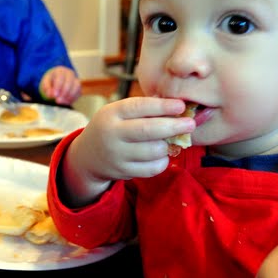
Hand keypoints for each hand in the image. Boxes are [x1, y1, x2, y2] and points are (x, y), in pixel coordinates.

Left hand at [40, 66, 81, 104]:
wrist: (57, 80)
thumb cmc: (51, 81)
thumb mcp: (46, 82)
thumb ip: (47, 88)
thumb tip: (50, 94)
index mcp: (60, 71)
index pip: (60, 77)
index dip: (58, 87)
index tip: (54, 95)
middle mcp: (69, 74)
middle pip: (70, 81)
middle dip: (64, 92)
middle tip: (58, 100)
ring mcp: (75, 80)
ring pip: (76, 86)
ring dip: (70, 96)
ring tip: (62, 102)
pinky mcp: (78, 87)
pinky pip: (78, 92)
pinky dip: (73, 98)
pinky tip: (66, 102)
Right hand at [61, 97, 194, 206]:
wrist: (88, 156)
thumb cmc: (112, 127)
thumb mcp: (118, 112)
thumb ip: (143, 109)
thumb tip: (177, 106)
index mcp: (111, 113)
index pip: (140, 107)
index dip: (163, 106)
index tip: (181, 105)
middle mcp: (112, 134)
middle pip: (148, 130)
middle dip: (173, 126)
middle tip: (190, 124)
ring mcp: (117, 155)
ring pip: (153, 151)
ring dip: (167, 145)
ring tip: (171, 141)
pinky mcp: (123, 172)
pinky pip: (151, 169)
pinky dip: (162, 162)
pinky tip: (162, 155)